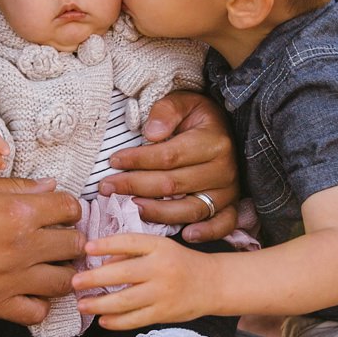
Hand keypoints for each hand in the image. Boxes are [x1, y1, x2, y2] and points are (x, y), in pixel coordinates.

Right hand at [0, 178, 82, 324]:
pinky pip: (36, 313)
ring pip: (64, 281)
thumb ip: (17, 187)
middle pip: (74, 245)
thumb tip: (50, 186)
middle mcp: (20, 246)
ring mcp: (10, 279)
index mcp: (17, 211)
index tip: (63, 213)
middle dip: (72, 239)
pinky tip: (32, 292)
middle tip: (61, 239)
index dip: (70, 208)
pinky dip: (40, 304)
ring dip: (64, 272)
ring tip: (53, 266)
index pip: (69, 208)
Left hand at [72, 233, 213, 328]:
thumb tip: (102, 263)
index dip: (106, 244)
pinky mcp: (164, 313)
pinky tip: (102, 320)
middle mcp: (161, 269)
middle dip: (94, 279)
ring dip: (99, 304)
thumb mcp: (160, 248)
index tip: (86, 248)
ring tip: (82, 305)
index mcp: (160, 247)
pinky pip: (135, 319)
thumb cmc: (181, 263)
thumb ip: (133, 252)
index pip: (129, 242)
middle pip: (122, 274)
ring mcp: (163, 293)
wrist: (213, 284)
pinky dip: (116, 321)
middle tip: (74, 282)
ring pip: (125, 301)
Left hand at [101, 90, 239, 241]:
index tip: (114, 161)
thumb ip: (166, 111)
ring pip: (191, 208)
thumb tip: (152, 134)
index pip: (169, 156)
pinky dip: (207, 233)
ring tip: (133, 207)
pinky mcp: (230, 206)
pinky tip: (186, 234)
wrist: (225, 129)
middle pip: (172, 184)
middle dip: (135, 186)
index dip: (138, 160)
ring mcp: (228, 191)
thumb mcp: (184, 102)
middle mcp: (224, 169)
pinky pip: (222, 224)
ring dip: (159, 212)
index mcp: (213, 142)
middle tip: (107, 187)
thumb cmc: (198, 117)